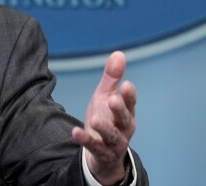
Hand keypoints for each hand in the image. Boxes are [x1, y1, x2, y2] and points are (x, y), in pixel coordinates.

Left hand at [72, 51, 136, 184]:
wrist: (102, 152)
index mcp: (126, 112)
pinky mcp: (102, 153)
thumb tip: (119, 53)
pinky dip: (85, 139)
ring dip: (104, 128)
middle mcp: (124, 127)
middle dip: (120, 110)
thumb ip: (112, 78)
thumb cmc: (106, 118)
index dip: (129, 95)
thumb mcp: (106, 96)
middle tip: (113, 99)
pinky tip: (75, 131)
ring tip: (95, 120)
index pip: (130, 102)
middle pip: (124, 119)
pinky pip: (94, 147)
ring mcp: (114, 142)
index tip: (126, 84)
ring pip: (112, 136)